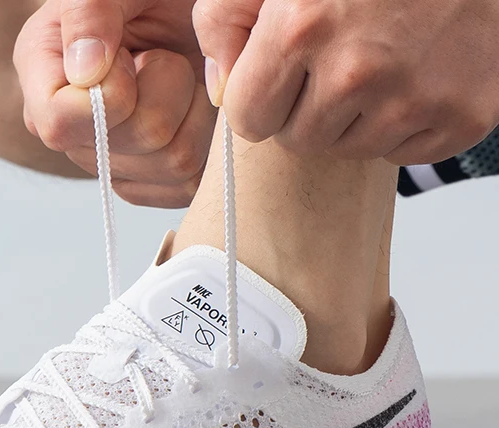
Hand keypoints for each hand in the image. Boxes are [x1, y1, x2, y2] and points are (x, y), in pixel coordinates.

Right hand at [13, 0, 216, 206]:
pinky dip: (207, 137)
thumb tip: (86, 74)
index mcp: (43, 86)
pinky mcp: (158, 185)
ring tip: (177, 76)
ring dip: (191, 107)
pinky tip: (192, 107)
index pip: (59, 125)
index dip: (108, 95)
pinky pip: (192, 181)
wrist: (181, 11)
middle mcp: (76, 138)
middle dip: (164, 88)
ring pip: (172, 161)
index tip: (126, 55)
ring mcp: (117, 169)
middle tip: (158, 56)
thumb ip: (90, 12)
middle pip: (133, 142)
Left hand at [194, 0, 498, 163]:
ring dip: (354, 118)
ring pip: (347, 150)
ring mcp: (413, 98)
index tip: (281, 74)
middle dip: (307, 107)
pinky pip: (401, 153)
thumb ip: (225, 19)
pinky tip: (416, 75)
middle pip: (296, 139)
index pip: (247, 117)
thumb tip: (221, 89)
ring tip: (381, 62)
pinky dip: (403, 124)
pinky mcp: (460, 116)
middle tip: (339, 57)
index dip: (260, 98)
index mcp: (303, 24)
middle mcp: (356, 70)